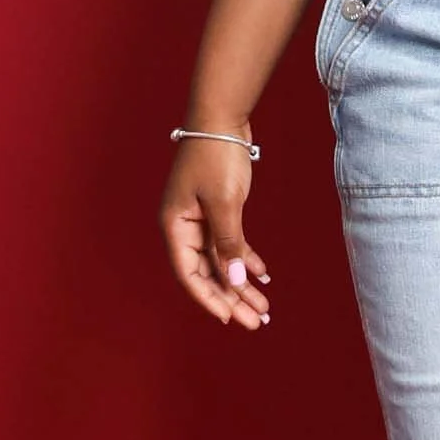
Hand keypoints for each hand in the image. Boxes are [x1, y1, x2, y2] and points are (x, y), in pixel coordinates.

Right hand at [161, 134, 271, 331]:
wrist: (222, 117)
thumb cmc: (215, 155)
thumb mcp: (225, 202)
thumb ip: (228, 242)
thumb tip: (232, 280)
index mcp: (175, 226)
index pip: (189, 273)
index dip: (209, 298)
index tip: (230, 318)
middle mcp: (185, 226)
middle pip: (208, 272)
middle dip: (232, 298)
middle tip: (256, 322)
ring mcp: (201, 219)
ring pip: (221, 260)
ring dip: (242, 284)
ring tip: (264, 308)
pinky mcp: (218, 210)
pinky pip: (231, 243)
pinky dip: (246, 259)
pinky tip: (263, 276)